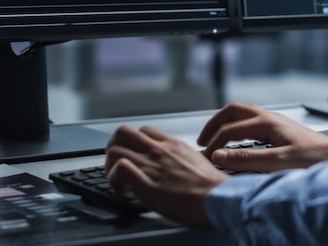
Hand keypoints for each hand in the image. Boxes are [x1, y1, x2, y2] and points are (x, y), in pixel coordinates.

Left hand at [104, 125, 227, 226]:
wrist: (217, 198)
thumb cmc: (211, 186)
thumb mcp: (197, 160)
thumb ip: (181, 157)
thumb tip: (174, 165)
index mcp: (172, 144)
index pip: (143, 130)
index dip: (133, 143)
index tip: (135, 158)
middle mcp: (158, 150)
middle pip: (122, 132)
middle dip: (113, 148)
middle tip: (117, 166)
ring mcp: (151, 165)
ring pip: (114, 150)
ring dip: (110, 167)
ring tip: (118, 182)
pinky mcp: (145, 183)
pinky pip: (120, 168)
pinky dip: (114, 179)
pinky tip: (122, 191)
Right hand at [197, 102, 327, 172]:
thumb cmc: (313, 159)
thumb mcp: (277, 162)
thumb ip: (246, 159)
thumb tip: (219, 156)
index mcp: (266, 122)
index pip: (229, 130)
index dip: (214, 144)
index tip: (205, 158)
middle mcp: (269, 117)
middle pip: (232, 111)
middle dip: (214, 124)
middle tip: (202, 141)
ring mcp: (274, 121)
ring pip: (241, 114)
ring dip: (225, 124)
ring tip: (215, 139)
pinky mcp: (278, 128)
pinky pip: (250, 121)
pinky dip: (236, 128)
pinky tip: (236, 142)